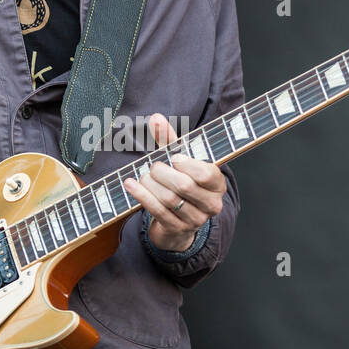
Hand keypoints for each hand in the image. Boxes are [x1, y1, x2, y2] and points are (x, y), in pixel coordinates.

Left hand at [122, 113, 225, 250]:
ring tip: (142, 175)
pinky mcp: (177, 229)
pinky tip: (130, 185)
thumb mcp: (180, 162)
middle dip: (163, 173)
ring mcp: (195, 220)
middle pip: (185, 186)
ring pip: (170, 199)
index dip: (187, 164)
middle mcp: (211, 204)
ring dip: (150, 184)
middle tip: (153, 167)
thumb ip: (170, 140)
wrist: (178, 221)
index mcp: (217, 184)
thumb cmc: (181, 183)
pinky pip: (157, 211)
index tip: (173, 158)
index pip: (206, 174)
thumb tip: (156, 118)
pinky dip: (142, 196)